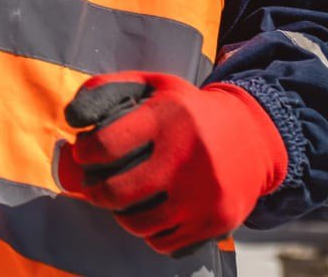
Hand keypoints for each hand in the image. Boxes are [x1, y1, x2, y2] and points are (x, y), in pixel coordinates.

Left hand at [56, 72, 287, 256]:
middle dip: (94, 192)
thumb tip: (72, 118)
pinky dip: (149, 232)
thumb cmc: (189, 110)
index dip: (84, 153)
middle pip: (115, 193)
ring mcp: (203, 193)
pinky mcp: (216, 220)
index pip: (105, 145)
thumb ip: (108, 89)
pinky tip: (152, 213)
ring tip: (123, 200)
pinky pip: (163, 241)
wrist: (255, 136)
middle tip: (95, 186)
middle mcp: (186, 156)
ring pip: (137, 223)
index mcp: (167, 117)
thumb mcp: (154, 85)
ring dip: (120, 214)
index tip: (85, 153)